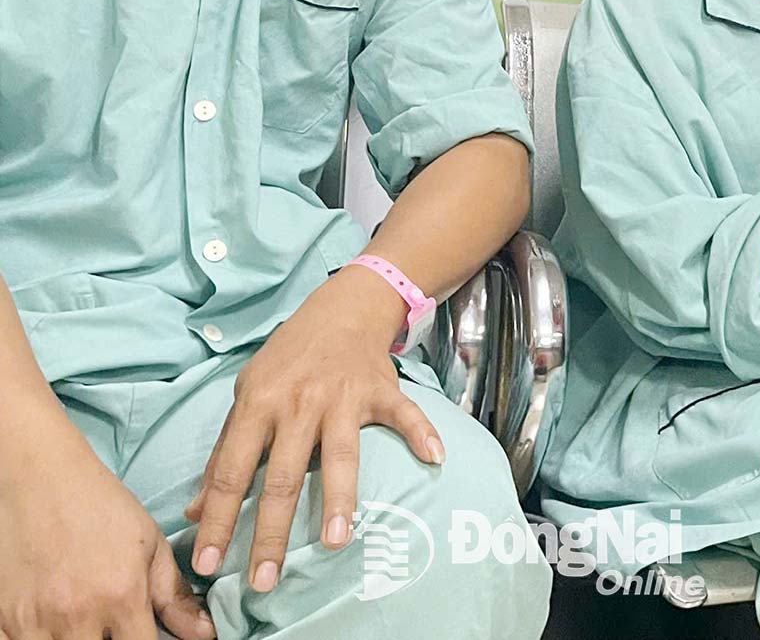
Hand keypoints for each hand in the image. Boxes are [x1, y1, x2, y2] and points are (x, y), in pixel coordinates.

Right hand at [0, 418, 213, 639]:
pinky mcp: (4, 621)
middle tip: (116, 628)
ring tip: (88, 626)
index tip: (146, 635)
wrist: (42, 480)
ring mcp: (35, 622)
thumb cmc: (101, 507)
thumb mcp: (149, 545)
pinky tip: (54, 627)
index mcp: (121, 596)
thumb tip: (206, 635)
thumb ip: (175, 596)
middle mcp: (78, 616)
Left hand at [184, 269, 442, 593]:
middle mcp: (299, 404)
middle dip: (271, 533)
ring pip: (340, 455)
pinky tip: (434, 458)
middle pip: (282, 477)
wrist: (342, 308)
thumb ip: (224, 452)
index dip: (219, 520)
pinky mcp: (381, 390)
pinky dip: (421, 434)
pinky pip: (404, 415)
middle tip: (263, 581)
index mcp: (259, 405)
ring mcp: (343, 397)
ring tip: (332, 544)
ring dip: (337, 500)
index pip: (232, 472)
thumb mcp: (246, 395)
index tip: (208, 563)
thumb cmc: (289, 357)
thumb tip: (197, 510)